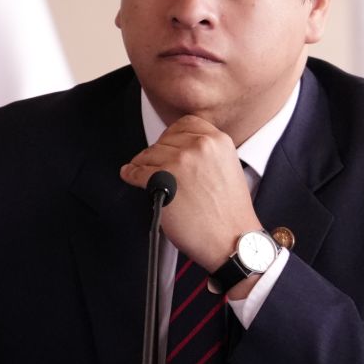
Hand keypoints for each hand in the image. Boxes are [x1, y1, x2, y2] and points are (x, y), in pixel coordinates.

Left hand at [120, 115, 260, 274]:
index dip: (173, 135)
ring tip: (142, 172)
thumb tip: (182, 150)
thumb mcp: (229, 169)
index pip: (186, 124)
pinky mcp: (162, 178)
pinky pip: (136, 171)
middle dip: (158, 152)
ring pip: (148, 154)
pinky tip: (131, 176)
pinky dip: (130, 174)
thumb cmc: (231, 214)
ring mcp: (180, 161)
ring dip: (143, 164)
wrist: (232, 240)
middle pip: (164, 139)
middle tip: (157, 164)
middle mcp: (199, 146)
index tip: (168, 143)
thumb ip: (208, 153)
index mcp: (218, 141)